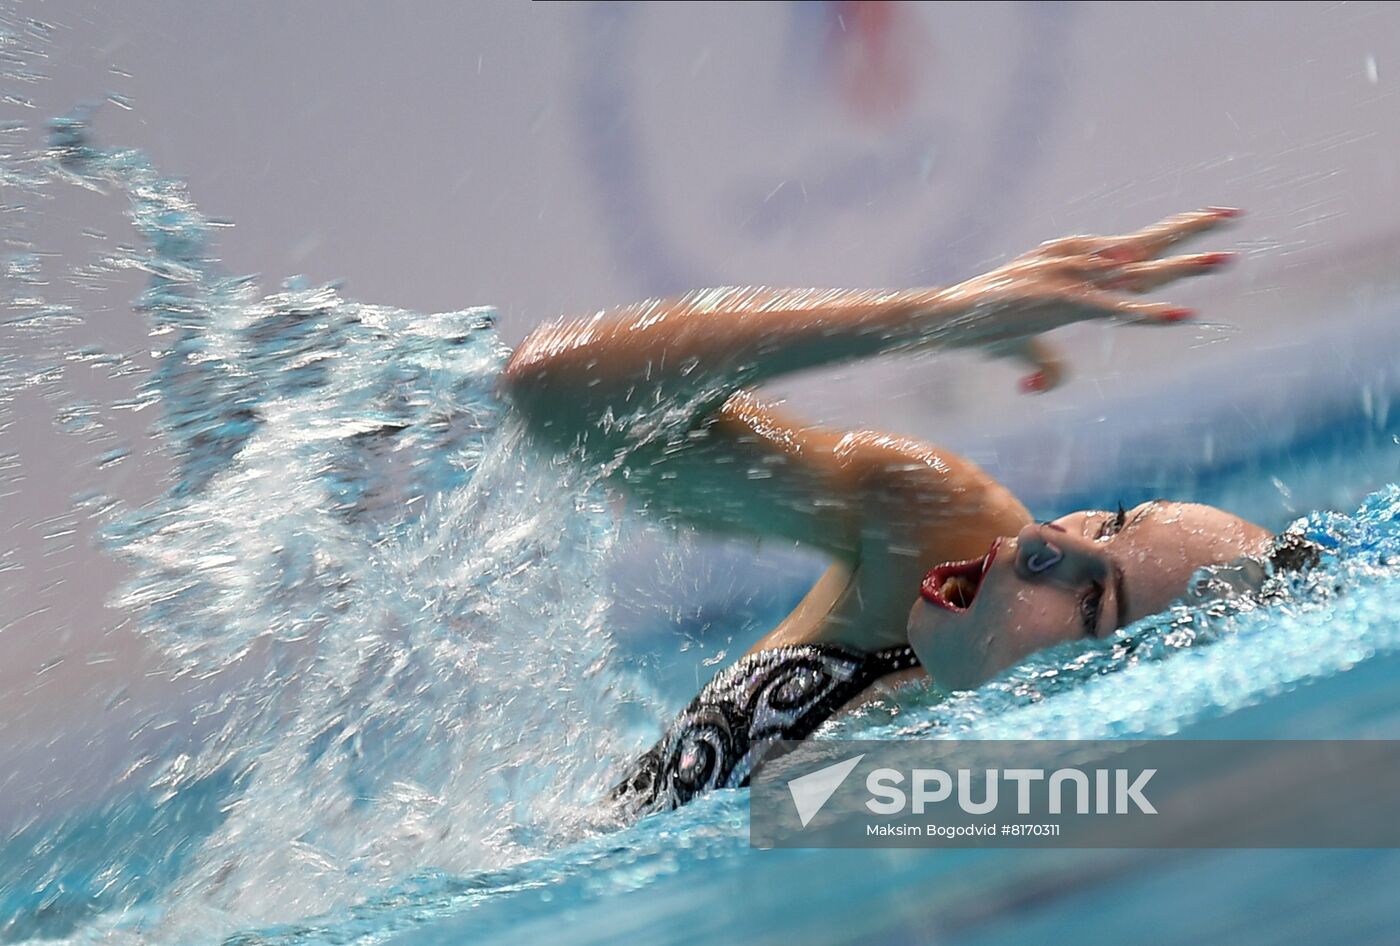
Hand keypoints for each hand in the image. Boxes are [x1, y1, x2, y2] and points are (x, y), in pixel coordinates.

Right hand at [941, 207, 1240, 392]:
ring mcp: (1070, 279)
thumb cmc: (980, 330)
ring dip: (1183, 268)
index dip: (1171, 236)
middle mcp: (1078, 266)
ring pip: (1139, 273)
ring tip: (1226, 259)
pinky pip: (1115, 309)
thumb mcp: (1023, 350)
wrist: (946, 319)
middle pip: (1145, 246)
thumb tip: (1051, 383)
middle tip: (1236, 215)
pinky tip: (1183, 316)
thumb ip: (1047, 366)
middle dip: (1191, 231)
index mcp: (1075, 271)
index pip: (1133, 249)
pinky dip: (1150, 314)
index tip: (1210, 220)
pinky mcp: (1060, 300)